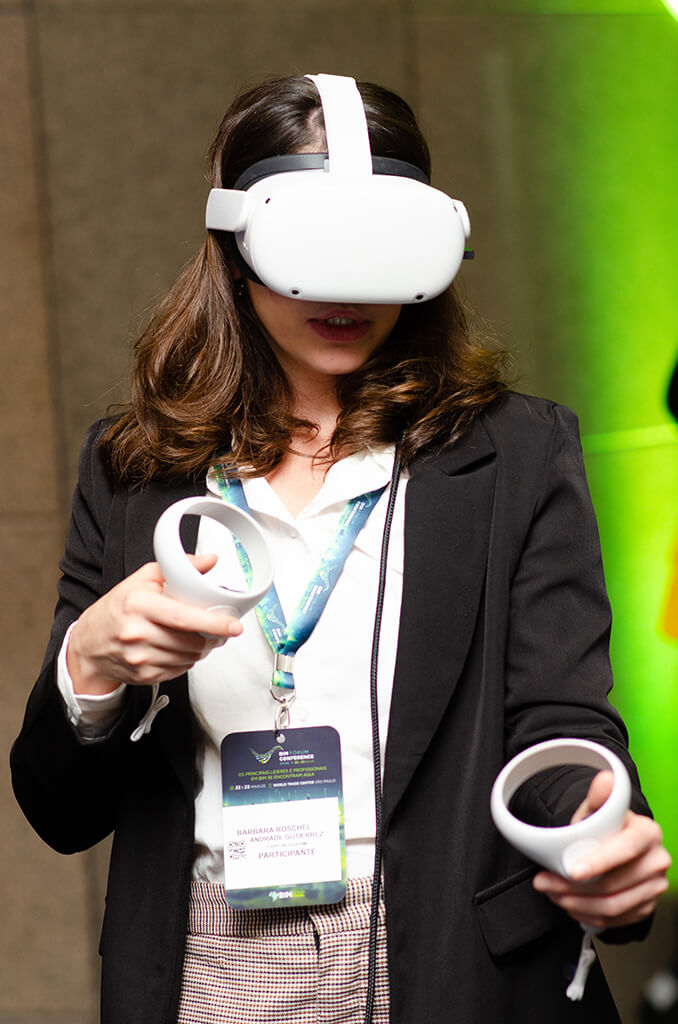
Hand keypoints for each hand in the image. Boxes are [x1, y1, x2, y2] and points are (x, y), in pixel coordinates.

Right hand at [67, 556, 242, 694]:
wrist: (89, 644)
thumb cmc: (117, 608)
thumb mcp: (142, 579)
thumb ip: (178, 567)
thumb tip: (209, 561)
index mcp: (138, 604)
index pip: (184, 617)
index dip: (213, 623)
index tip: (233, 625)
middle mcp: (137, 633)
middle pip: (191, 641)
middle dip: (212, 637)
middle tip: (219, 630)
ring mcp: (140, 658)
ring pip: (189, 657)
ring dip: (201, 649)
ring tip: (198, 637)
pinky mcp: (144, 675)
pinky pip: (179, 670)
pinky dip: (186, 660)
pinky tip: (179, 648)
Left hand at [532, 771, 670, 929]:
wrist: (612, 847)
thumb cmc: (605, 828)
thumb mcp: (597, 809)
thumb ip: (600, 796)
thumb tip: (606, 779)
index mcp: (647, 833)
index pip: (625, 849)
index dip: (599, 862)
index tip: (572, 870)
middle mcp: (657, 860)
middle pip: (614, 884)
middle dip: (574, 888)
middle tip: (545, 883)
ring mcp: (654, 887)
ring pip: (613, 906)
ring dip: (576, 903)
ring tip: (554, 894)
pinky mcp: (646, 907)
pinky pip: (615, 920)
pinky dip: (588, 915)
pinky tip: (572, 904)